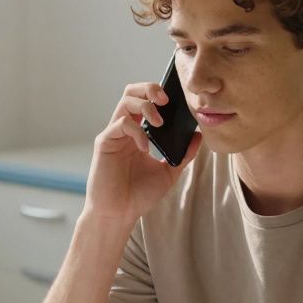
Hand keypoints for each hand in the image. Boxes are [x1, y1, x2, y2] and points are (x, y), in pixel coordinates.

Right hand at [84, 83, 202, 224]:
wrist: (119, 215)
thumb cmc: (138, 195)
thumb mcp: (169, 173)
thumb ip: (183, 155)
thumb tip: (198, 136)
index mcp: (137, 133)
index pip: (146, 101)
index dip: (159, 94)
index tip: (177, 100)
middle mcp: (124, 130)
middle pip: (132, 92)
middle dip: (150, 88)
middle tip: (166, 100)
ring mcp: (114, 135)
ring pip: (126, 101)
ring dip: (146, 106)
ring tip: (159, 122)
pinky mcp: (105, 143)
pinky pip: (121, 124)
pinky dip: (137, 131)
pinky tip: (145, 147)